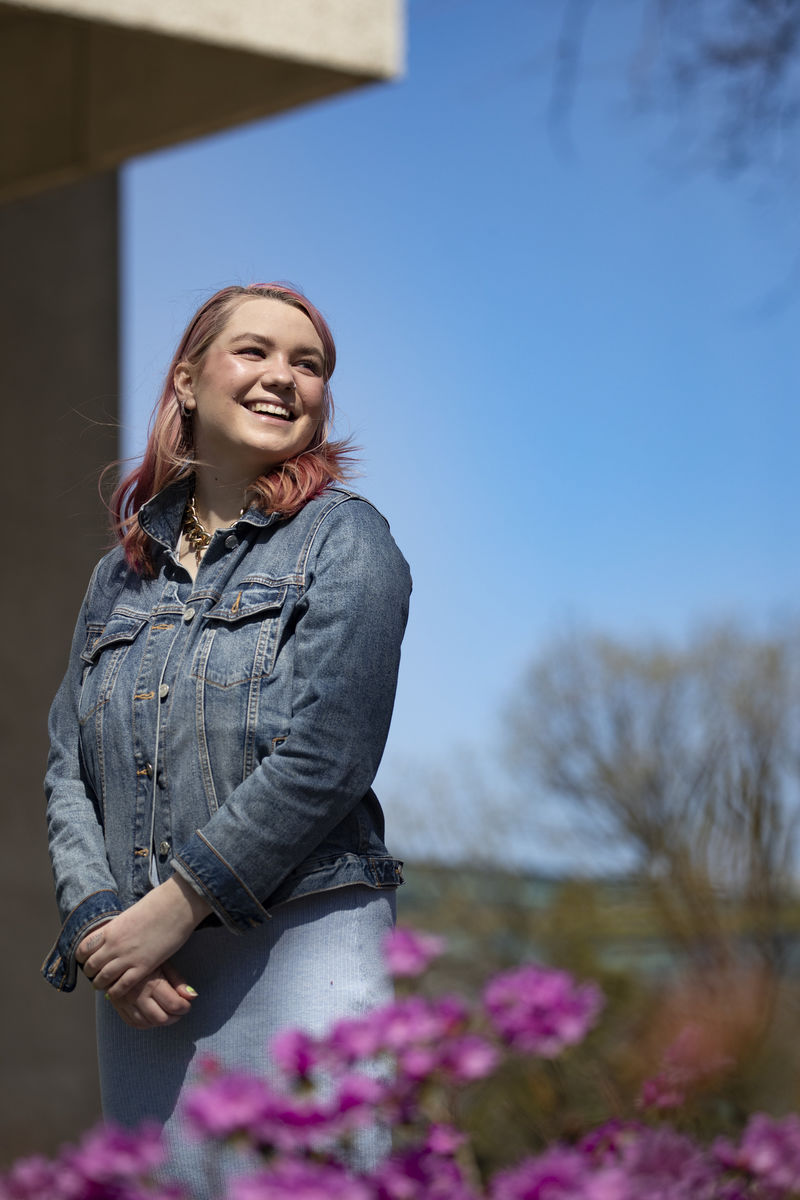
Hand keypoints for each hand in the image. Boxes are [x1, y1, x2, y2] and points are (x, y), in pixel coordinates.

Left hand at [76, 875, 211, 997]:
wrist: (176, 905)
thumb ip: (121, 927)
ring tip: (102, 986)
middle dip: (91, 973)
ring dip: (100, 984)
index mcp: (110, 929)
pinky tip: (116, 992)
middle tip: (95, 975)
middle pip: (91, 966)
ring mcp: (127, 957)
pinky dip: (116, 992)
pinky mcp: (142, 967)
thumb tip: (119, 933)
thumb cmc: (158, 904)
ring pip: (103, 978)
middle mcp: (114, 945)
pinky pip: (121, 986)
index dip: (83, 957)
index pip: (84, 948)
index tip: (87, 960)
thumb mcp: (130, 914)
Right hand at [106, 960, 196, 1028]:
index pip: (173, 1005)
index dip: (184, 1008)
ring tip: (168, 1012)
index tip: (187, 1005)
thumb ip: (178, 980)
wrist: (117, 952)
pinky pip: (132, 1022)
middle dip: (174, 1017)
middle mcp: (136, 994)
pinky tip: (153, 1016)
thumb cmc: (145, 955)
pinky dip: (145, 1023)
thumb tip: (192, 996)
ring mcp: (125, 1001)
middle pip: (160, 1018)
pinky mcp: (117, 1005)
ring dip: (160, 1022)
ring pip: (146, 1023)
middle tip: (179, 1010)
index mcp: (151, 982)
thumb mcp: (164, 962)